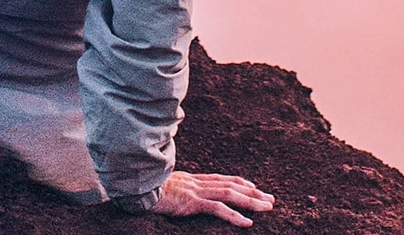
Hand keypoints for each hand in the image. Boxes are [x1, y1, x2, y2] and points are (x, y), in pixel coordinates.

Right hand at [149, 171, 274, 226]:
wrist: (132, 186)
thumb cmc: (143, 188)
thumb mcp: (162, 187)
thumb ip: (174, 189)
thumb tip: (177, 195)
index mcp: (191, 179)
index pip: (220, 179)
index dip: (239, 182)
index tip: (254, 187)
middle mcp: (196, 182)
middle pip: (231, 185)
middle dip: (253, 193)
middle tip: (271, 199)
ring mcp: (194, 191)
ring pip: (230, 194)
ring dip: (251, 201)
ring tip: (268, 208)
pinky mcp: (190, 202)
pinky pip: (217, 208)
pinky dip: (234, 216)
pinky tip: (247, 223)